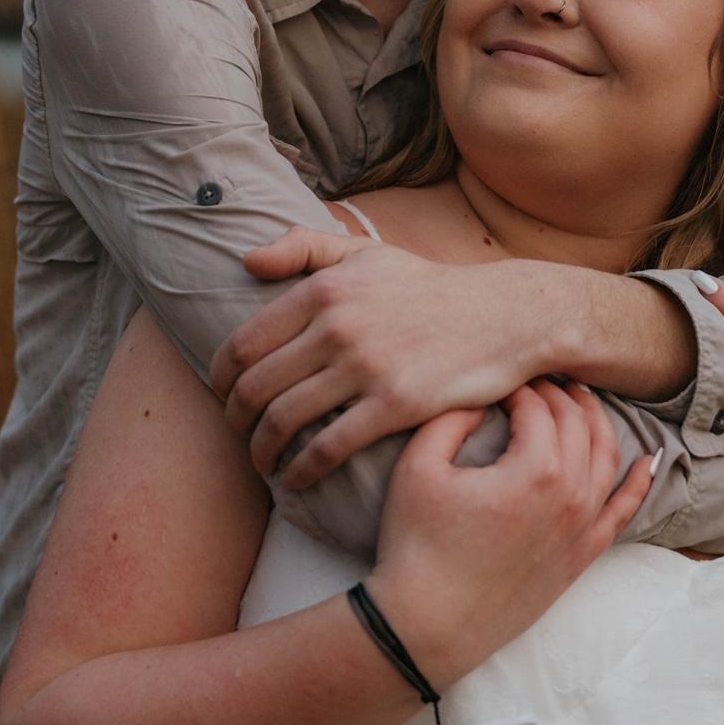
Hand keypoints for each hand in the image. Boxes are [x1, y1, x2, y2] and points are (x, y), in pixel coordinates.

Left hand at [209, 227, 535, 486]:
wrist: (503, 315)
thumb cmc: (428, 287)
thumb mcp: (367, 253)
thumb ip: (304, 247)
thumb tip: (247, 261)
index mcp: (324, 290)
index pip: (244, 343)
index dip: (220, 379)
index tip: (222, 397)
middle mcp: (338, 327)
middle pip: (254, 387)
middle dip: (234, 420)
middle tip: (238, 435)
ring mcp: (366, 367)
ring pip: (283, 420)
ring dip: (260, 451)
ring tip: (263, 461)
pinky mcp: (395, 405)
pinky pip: (327, 448)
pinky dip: (300, 469)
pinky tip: (297, 477)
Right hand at [365, 380, 654, 690]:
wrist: (426, 626)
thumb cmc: (416, 545)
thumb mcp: (418, 466)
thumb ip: (452, 417)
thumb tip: (481, 397)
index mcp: (535, 470)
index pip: (538, 407)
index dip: (518, 387)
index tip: (499, 381)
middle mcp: (571, 496)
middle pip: (576, 424)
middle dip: (557, 394)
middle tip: (535, 380)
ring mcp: (581, 529)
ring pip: (606, 458)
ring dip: (595, 421)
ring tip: (579, 398)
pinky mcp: (581, 557)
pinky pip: (622, 513)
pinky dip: (639, 483)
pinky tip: (649, 460)